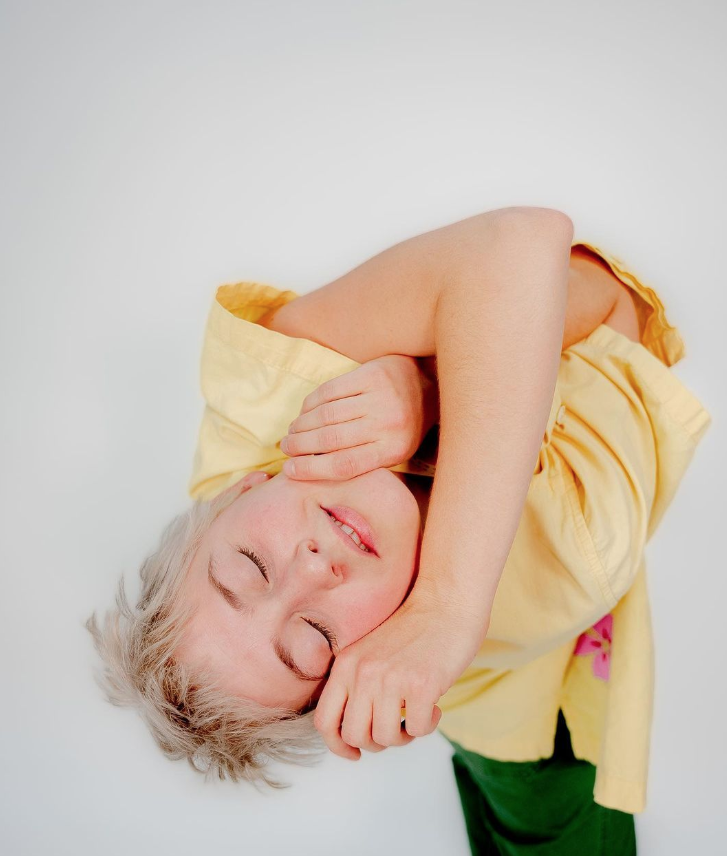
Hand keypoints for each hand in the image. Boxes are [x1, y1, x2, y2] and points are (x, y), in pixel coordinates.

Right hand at [280, 354, 436, 480]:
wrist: (429, 383)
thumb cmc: (404, 425)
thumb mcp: (392, 450)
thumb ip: (362, 461)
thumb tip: (313, 471)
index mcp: (393, 450)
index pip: (345, 465)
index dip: (312, 470)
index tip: (290, 471)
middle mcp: (388, 424)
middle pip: (331, 439)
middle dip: (300, 446)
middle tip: (286, 448)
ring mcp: (380, 396)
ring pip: (326, 414)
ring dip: (302, 425)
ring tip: (292, 432)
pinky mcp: (372, 374)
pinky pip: (330, 390)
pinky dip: (310, 403)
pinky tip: (304, 411)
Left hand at [313, 592, 486, 759]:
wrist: (446, 602)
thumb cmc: (414, 631)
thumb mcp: (370, 653)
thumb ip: (357, 684)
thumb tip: (354, 734)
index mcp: (346, 664)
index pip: (324, 721)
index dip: (338, 745)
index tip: (355, 753)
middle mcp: (362, 672)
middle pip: (355, 736)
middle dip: (377, 742)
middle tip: (396, 727)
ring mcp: (390, 679)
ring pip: (386, 738)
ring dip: (404, 735)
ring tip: (416, 714)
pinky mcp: (421, 685)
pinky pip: (418, 729)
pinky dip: (428, 724)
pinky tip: (434, 705)